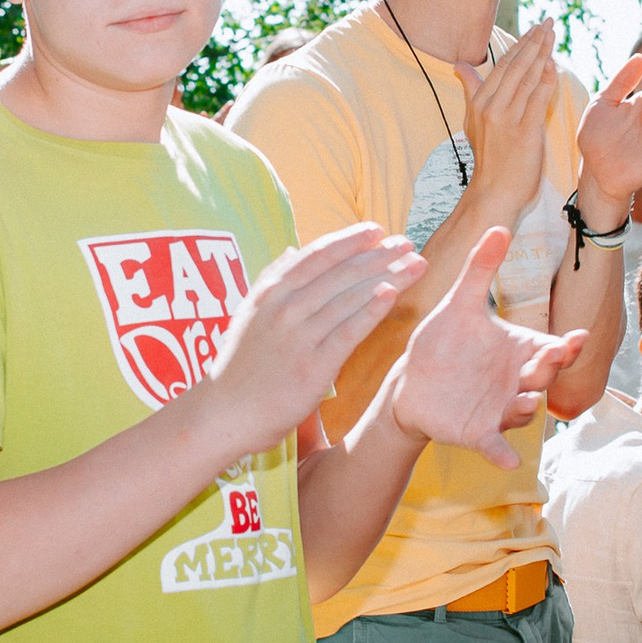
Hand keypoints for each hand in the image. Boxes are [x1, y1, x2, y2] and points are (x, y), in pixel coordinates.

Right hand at [201, 225, 424, 452]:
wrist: (226, 412)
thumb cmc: (242, 365)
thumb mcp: (249, 313)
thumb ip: (272, 278)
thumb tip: (293, 249)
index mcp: (271, 292)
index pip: (317, 255)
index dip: (350, 240)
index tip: (379, 230)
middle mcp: (284, 308)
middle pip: (340, 273)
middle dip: (379, 255)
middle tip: (409, 244)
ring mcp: (298, 337)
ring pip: (349, 298)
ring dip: (387, 277)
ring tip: (416, 265)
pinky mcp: (312, 367)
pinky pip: (347, 333)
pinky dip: (370, 311)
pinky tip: (392, 295)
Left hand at [387, 227, 586, 467]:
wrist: (412, 382)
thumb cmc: (443, 343)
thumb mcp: (459, 304)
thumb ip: (480, 269)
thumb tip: (499, 226)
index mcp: (520, 351)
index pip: (551, 349)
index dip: (566, 347)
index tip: (576, 338)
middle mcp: (518, 382)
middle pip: (542, 379)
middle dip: (547, 372)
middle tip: (547, 361)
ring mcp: (500, 410)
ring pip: (522, 412)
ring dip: (525, 409)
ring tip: (524, 403)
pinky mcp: (479, 433)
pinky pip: (496, 445)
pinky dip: (503, 453)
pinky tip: (510, 463)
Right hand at [454, 20, 557, 220]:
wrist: (494, 193)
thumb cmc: (489, 160)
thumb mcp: (472, 122)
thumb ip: (471, 91)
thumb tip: (459, 66)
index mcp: (479, 102)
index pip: (502, 66)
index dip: (520, 45)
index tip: (534, 29)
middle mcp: (491, 106)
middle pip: (515, 66)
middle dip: (533, 42)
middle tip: (548, 22)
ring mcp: (507, 118)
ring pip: (527, 77)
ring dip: (542, 54)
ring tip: (553, 35)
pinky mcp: (525, 130)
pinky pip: (538, 97)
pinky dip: (547, 79)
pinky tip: (555, 64)